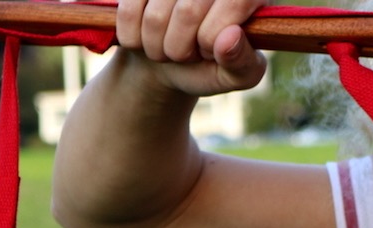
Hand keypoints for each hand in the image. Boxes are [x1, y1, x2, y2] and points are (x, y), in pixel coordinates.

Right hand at [115, 0, 268, 95]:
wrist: (167, 62)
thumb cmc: (210, 66)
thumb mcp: (236, 75)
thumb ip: (243, 63)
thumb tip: (231, 37)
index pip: (234, 1)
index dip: (215, 36)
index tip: (211, 49)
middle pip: (189, 10)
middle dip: (183, 48)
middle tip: (187, 55)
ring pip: (156, 15)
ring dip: (158, 47)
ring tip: (169, 48)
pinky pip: (129, 12)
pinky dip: (135, 39)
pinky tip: (146, 37)